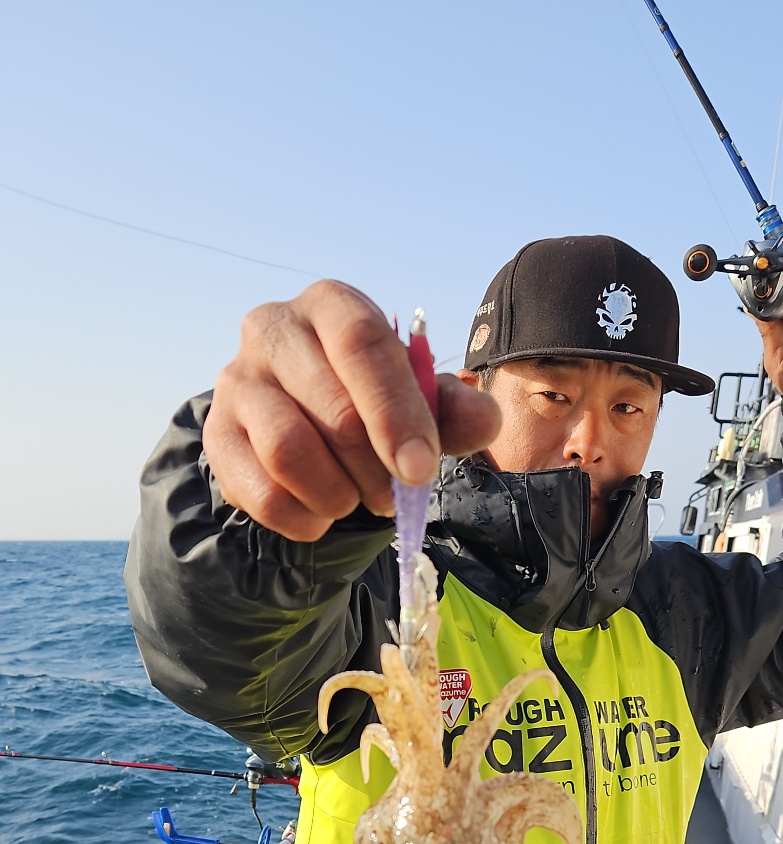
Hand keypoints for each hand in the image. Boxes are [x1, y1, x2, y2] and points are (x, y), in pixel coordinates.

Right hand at [202, 281, 500, 540]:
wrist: (297, 423)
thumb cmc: (367, 402)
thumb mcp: (419, 402)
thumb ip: (454, 410)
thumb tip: (484, 420)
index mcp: (331, 305)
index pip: (363, 343)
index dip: (396, 412)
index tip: (420, 469)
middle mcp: (272, 327)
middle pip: (332, 408)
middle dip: (375, 468)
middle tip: (394, 495)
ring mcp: (235, 380)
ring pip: (288, 450)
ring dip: (336, 494)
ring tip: (356, 502)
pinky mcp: (216, 435)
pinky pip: (260, 492)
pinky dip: (303, 518)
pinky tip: (321, 515)